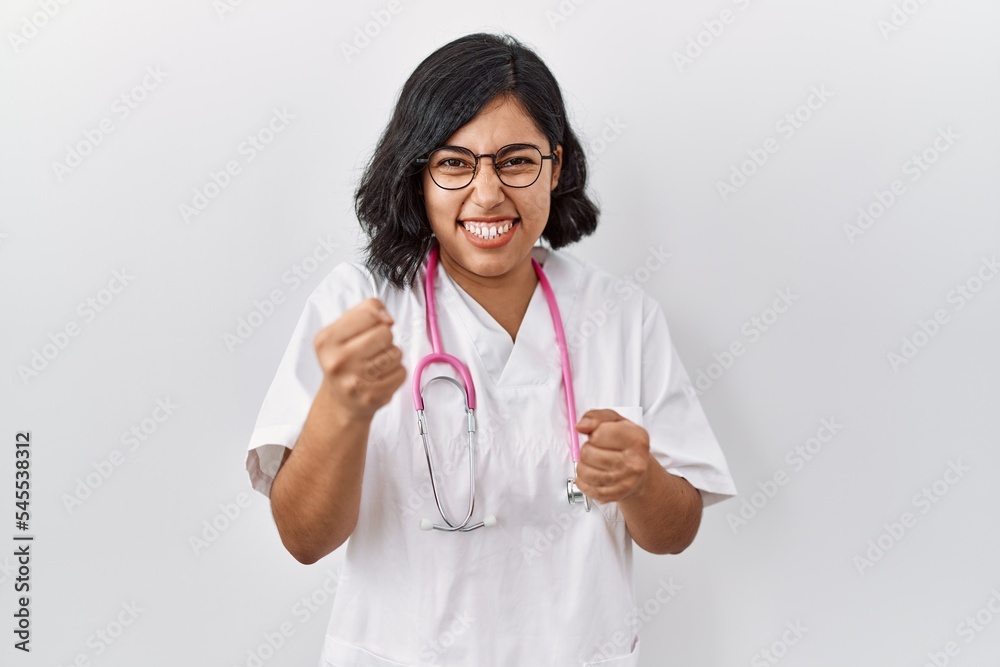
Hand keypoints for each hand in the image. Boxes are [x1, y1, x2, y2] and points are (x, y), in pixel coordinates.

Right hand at [313, 297, 406, 420]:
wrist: (340, 400)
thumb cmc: (345, 360)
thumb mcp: (343, 329)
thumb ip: (366, 311)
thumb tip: (387, 318)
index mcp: (327, 340)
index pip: (369, 314)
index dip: (378, 317)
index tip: (375, 326)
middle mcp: (337, 361)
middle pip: (385, 333)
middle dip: (385, 338)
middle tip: (373, 349)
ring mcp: (354, 381)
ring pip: (396, 353)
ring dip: (392, 356)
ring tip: (376, 363)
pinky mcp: (372, 396)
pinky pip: (401, 372)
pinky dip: (396, 372)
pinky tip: (382, 377)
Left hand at [574, 409, 650, 503]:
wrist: (640, 472)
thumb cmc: (625, 444)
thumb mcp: (614, 421)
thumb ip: (596, 417)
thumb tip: (581, 426)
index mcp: (636, 438)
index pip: (597, 434)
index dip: (594, 434)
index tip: (600, 436)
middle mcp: (635, 461)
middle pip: (588, 453)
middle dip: (587, 449)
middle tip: (597, 450)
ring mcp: (626, 481)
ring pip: (585, 472)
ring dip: (583, 466)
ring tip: (594, 462)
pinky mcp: (617, 495)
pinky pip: (587, 488)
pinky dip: (584, 481)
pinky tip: (593, 475)